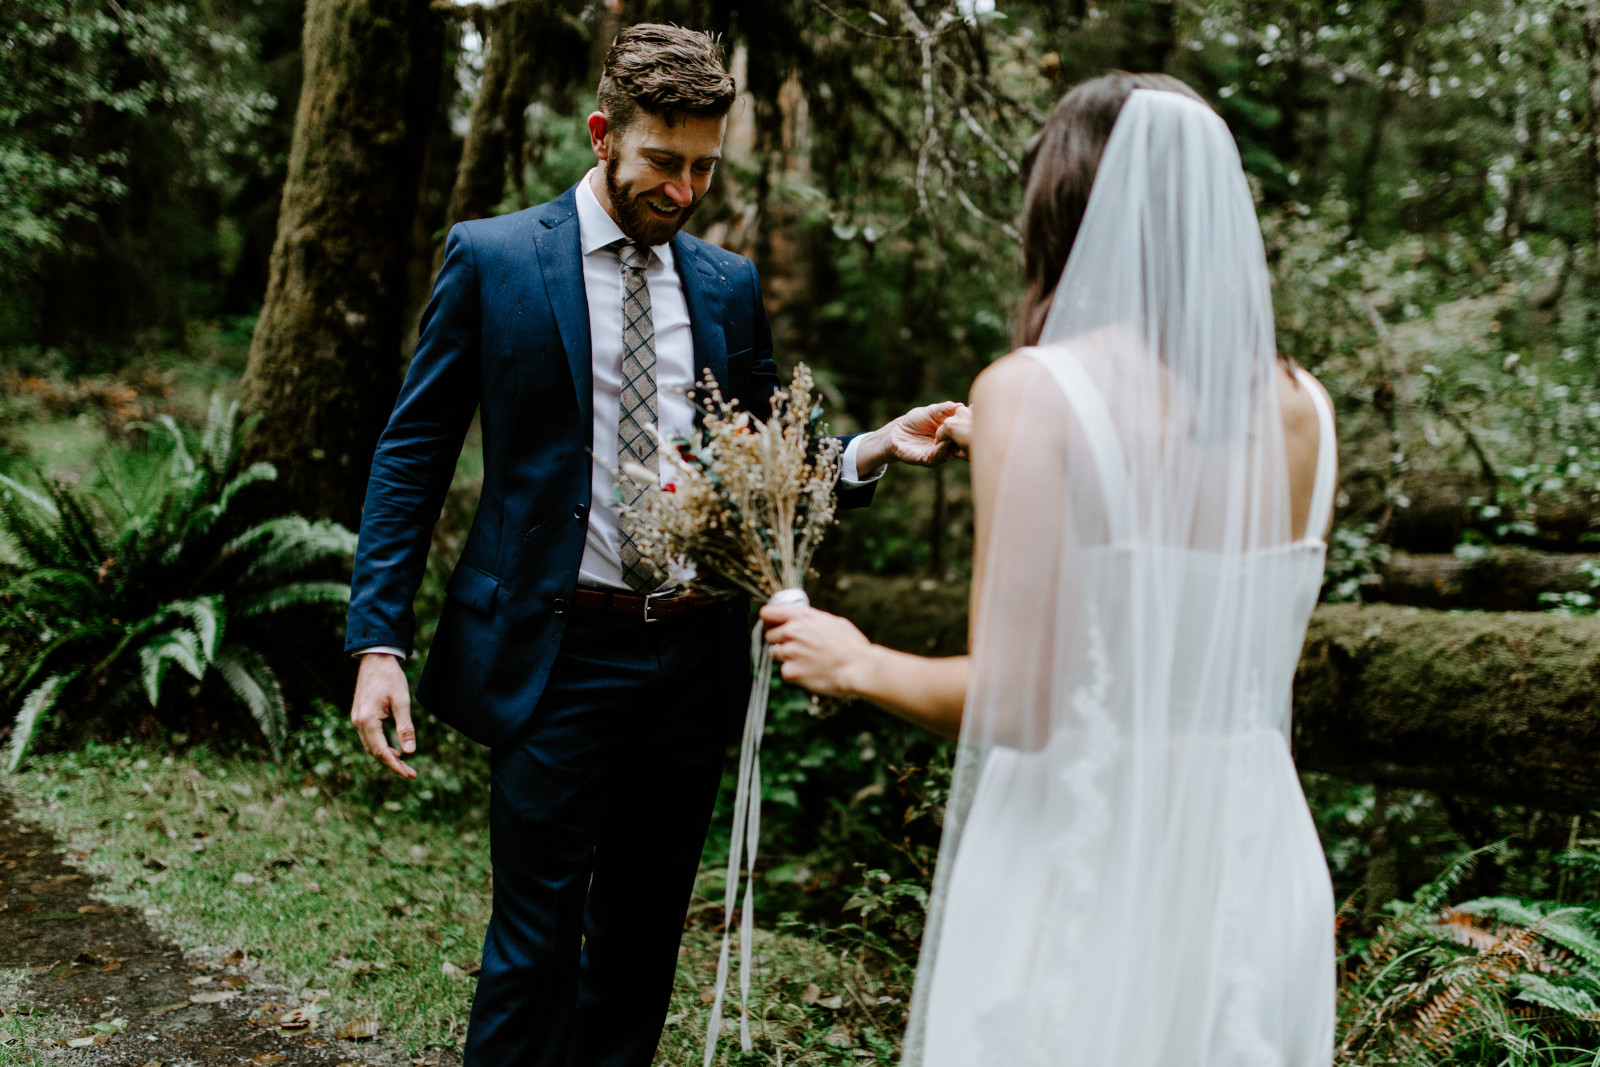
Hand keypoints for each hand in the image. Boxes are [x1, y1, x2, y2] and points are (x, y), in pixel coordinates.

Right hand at [351, 653, 417, 779]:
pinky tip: (394, 750)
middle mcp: (358, 722)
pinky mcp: (360, 716)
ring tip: (404, 764)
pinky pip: (369, 738)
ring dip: (386, 757)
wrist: (375, 659)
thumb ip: (405, 727)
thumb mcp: (402, 702)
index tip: (409, 775)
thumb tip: (410, 752)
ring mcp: (357, 719)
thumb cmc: (390, 678)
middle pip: (375, 752)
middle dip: (392, 764)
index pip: (381, 752)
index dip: (395, 766)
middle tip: (410, 773)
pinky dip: (381, 746)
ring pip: (371, 746)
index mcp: (367, 721)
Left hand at [760, 602, 875, 697]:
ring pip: (776, 654)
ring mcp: (789, 652)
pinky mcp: (790, 672)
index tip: (770, 625)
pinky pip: (785, 671)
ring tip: (808, 660)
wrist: (858, 668)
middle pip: (769, 635)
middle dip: (780, 641)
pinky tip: (811, 672)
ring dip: (787, 657)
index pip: (767, 613)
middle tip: (796, 647)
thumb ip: (812, 620)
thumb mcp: (833, 621)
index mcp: (801, 616)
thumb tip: (802, 621)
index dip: (767, 620)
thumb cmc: (851, 645)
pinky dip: (794, 673)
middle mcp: (791, 632)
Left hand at [857, 401, 965, 470]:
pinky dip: (941, 450)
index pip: (965, 431)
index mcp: (951, 433)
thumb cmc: (915, 421)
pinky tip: (944, 441)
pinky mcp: (927, 459)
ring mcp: (939, 454)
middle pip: (962, 443)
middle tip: (970, 426)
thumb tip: (960, 405)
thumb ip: (944, 409)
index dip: (970, 425)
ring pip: (951, 451)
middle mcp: (948, 445)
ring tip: (956, 433)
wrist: (896, 433)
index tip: (975, 416)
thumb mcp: (930, 412)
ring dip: (954, 443)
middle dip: (966, 436)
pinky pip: (937, 456)